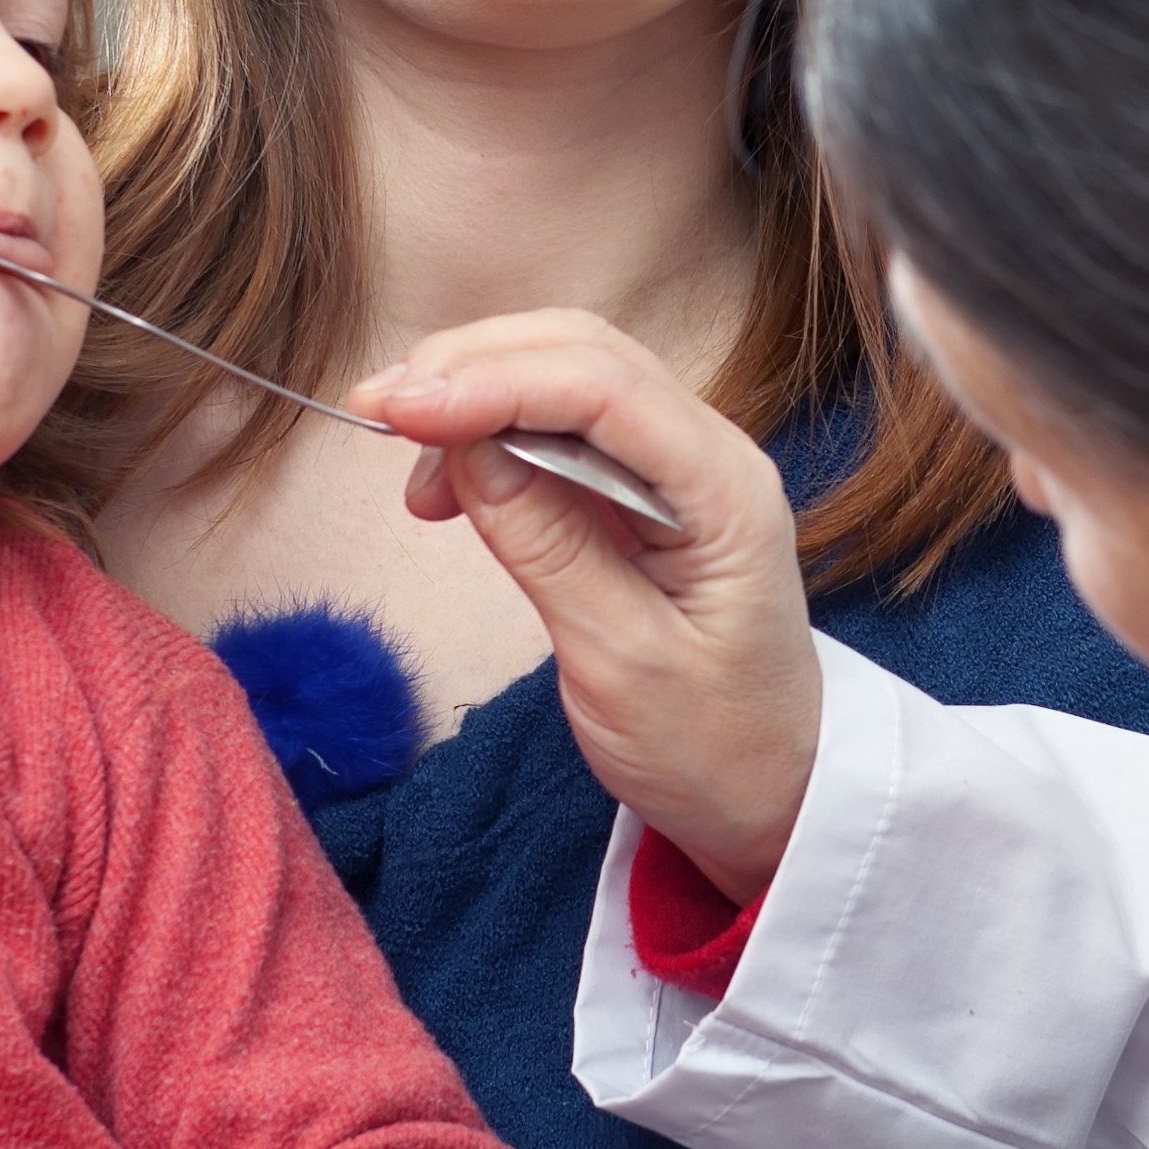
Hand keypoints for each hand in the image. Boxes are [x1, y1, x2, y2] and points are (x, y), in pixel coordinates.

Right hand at [348, 312, 820, 900]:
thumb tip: (469, 451)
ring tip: (409, 462)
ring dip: (478, 394)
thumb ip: (549, 546)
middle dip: (472, 367)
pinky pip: (564, 430)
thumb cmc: (712, 746)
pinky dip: (495, 434)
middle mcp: (711, 456)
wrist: (770, 793)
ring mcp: (680, 469)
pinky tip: (448, 483)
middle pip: (583, 354)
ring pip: (567, 378)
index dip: (493, 382)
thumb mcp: (620, 661)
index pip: (604, 388)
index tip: (400, 410)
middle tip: (379, 412)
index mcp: (726, 492)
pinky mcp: (644, 493)